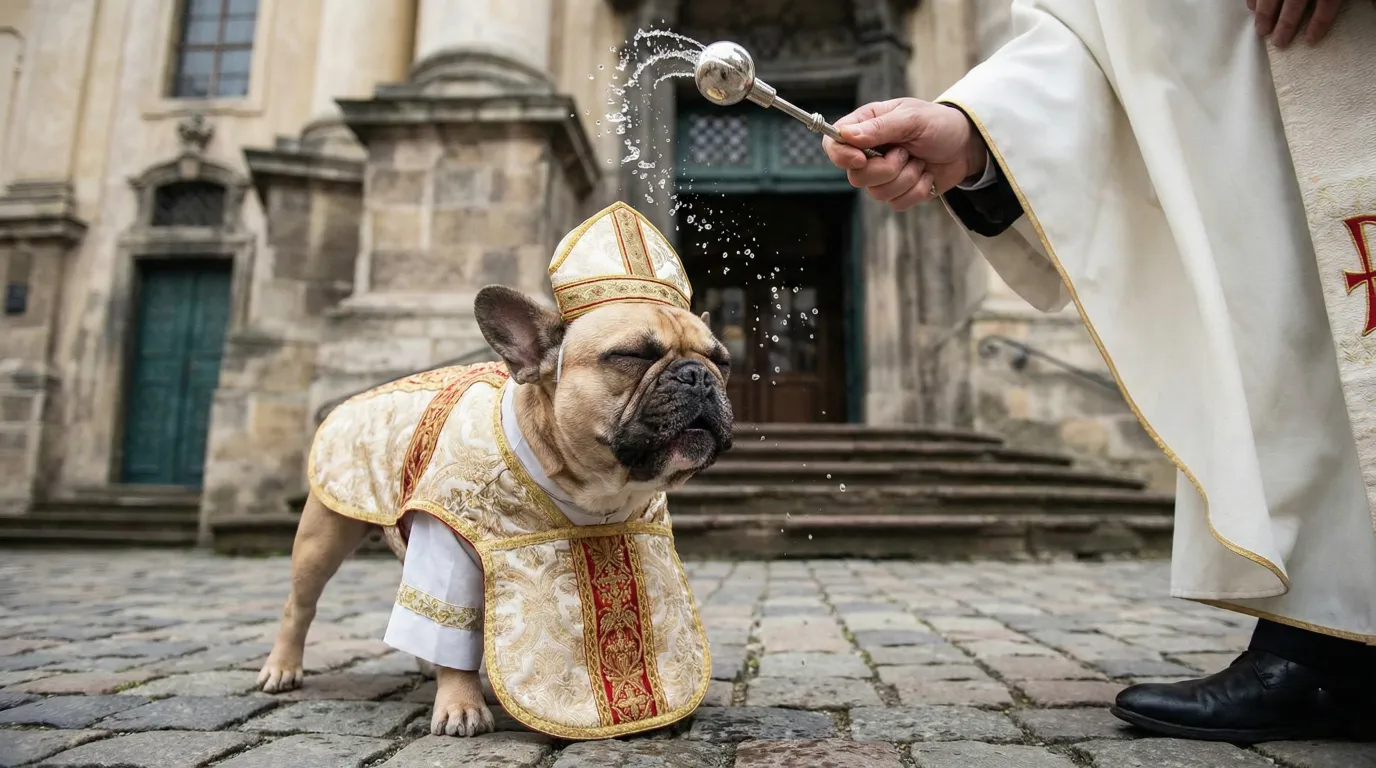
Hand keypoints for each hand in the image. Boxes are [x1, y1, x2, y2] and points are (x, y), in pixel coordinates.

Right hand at [822, 98, 988, 211]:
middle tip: (906, 153)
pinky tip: (926, 175)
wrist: (966, 146)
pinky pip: (896, 203)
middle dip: (886, 169)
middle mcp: (868, 153)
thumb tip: (846, 135)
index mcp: (865, 127)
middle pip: (855, 176)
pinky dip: (916, 190)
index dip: (842, 156)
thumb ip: (879, 128)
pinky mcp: (898, 193)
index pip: (833, 145)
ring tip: (919, 161)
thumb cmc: (939, 124)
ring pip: (877, 193)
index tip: (861, 158)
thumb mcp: (911, 118)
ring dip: (906, 178)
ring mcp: (882, 176)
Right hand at [1247, 0, 1344, 45]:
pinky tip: (1252, 8)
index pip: (1326, 4)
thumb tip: (1358, 8)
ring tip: (1261, 30)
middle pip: (1295, 3)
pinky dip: (1254, 0)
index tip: (1311, 41)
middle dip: (1286, 25)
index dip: (1319, 23)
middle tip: (1279, 42)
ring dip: (1264, 15)